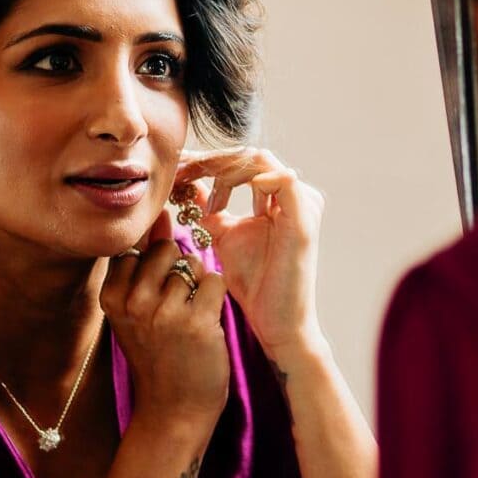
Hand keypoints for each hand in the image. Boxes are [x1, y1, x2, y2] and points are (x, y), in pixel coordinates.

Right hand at [99, 210, 230, 433]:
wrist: (173, 410)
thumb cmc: (158, 357)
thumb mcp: (135, 314)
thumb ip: (143, 269)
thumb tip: (160, 217)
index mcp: (112, 297)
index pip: (137, 246)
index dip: (154, 258)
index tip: (157, 284)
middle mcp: (133, 302)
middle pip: (165, 248)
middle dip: (178, 267)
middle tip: (177, 303)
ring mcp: (164, 312)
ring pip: (192, 264)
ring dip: (198, 285)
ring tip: (190, 318)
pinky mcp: (196, 322)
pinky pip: (214, 281)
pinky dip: (216, 297)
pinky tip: (206, 322)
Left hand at [174, 147, 324, 357]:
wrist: (276, 322)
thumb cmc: (254, 284)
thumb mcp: (223, 236)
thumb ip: (211, 208)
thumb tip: (187, 184)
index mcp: (279, 196)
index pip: (241, 162)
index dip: (206, 160)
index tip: (173, 168)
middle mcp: (294, 194)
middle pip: (248, 155)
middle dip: (208, 160)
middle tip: (176, 172)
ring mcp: (303, 203)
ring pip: (259, 161)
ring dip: (220, 170)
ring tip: (192, 187)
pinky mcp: (304, 218)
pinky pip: (282, 180)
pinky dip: (250, 181)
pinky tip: (218, 202)